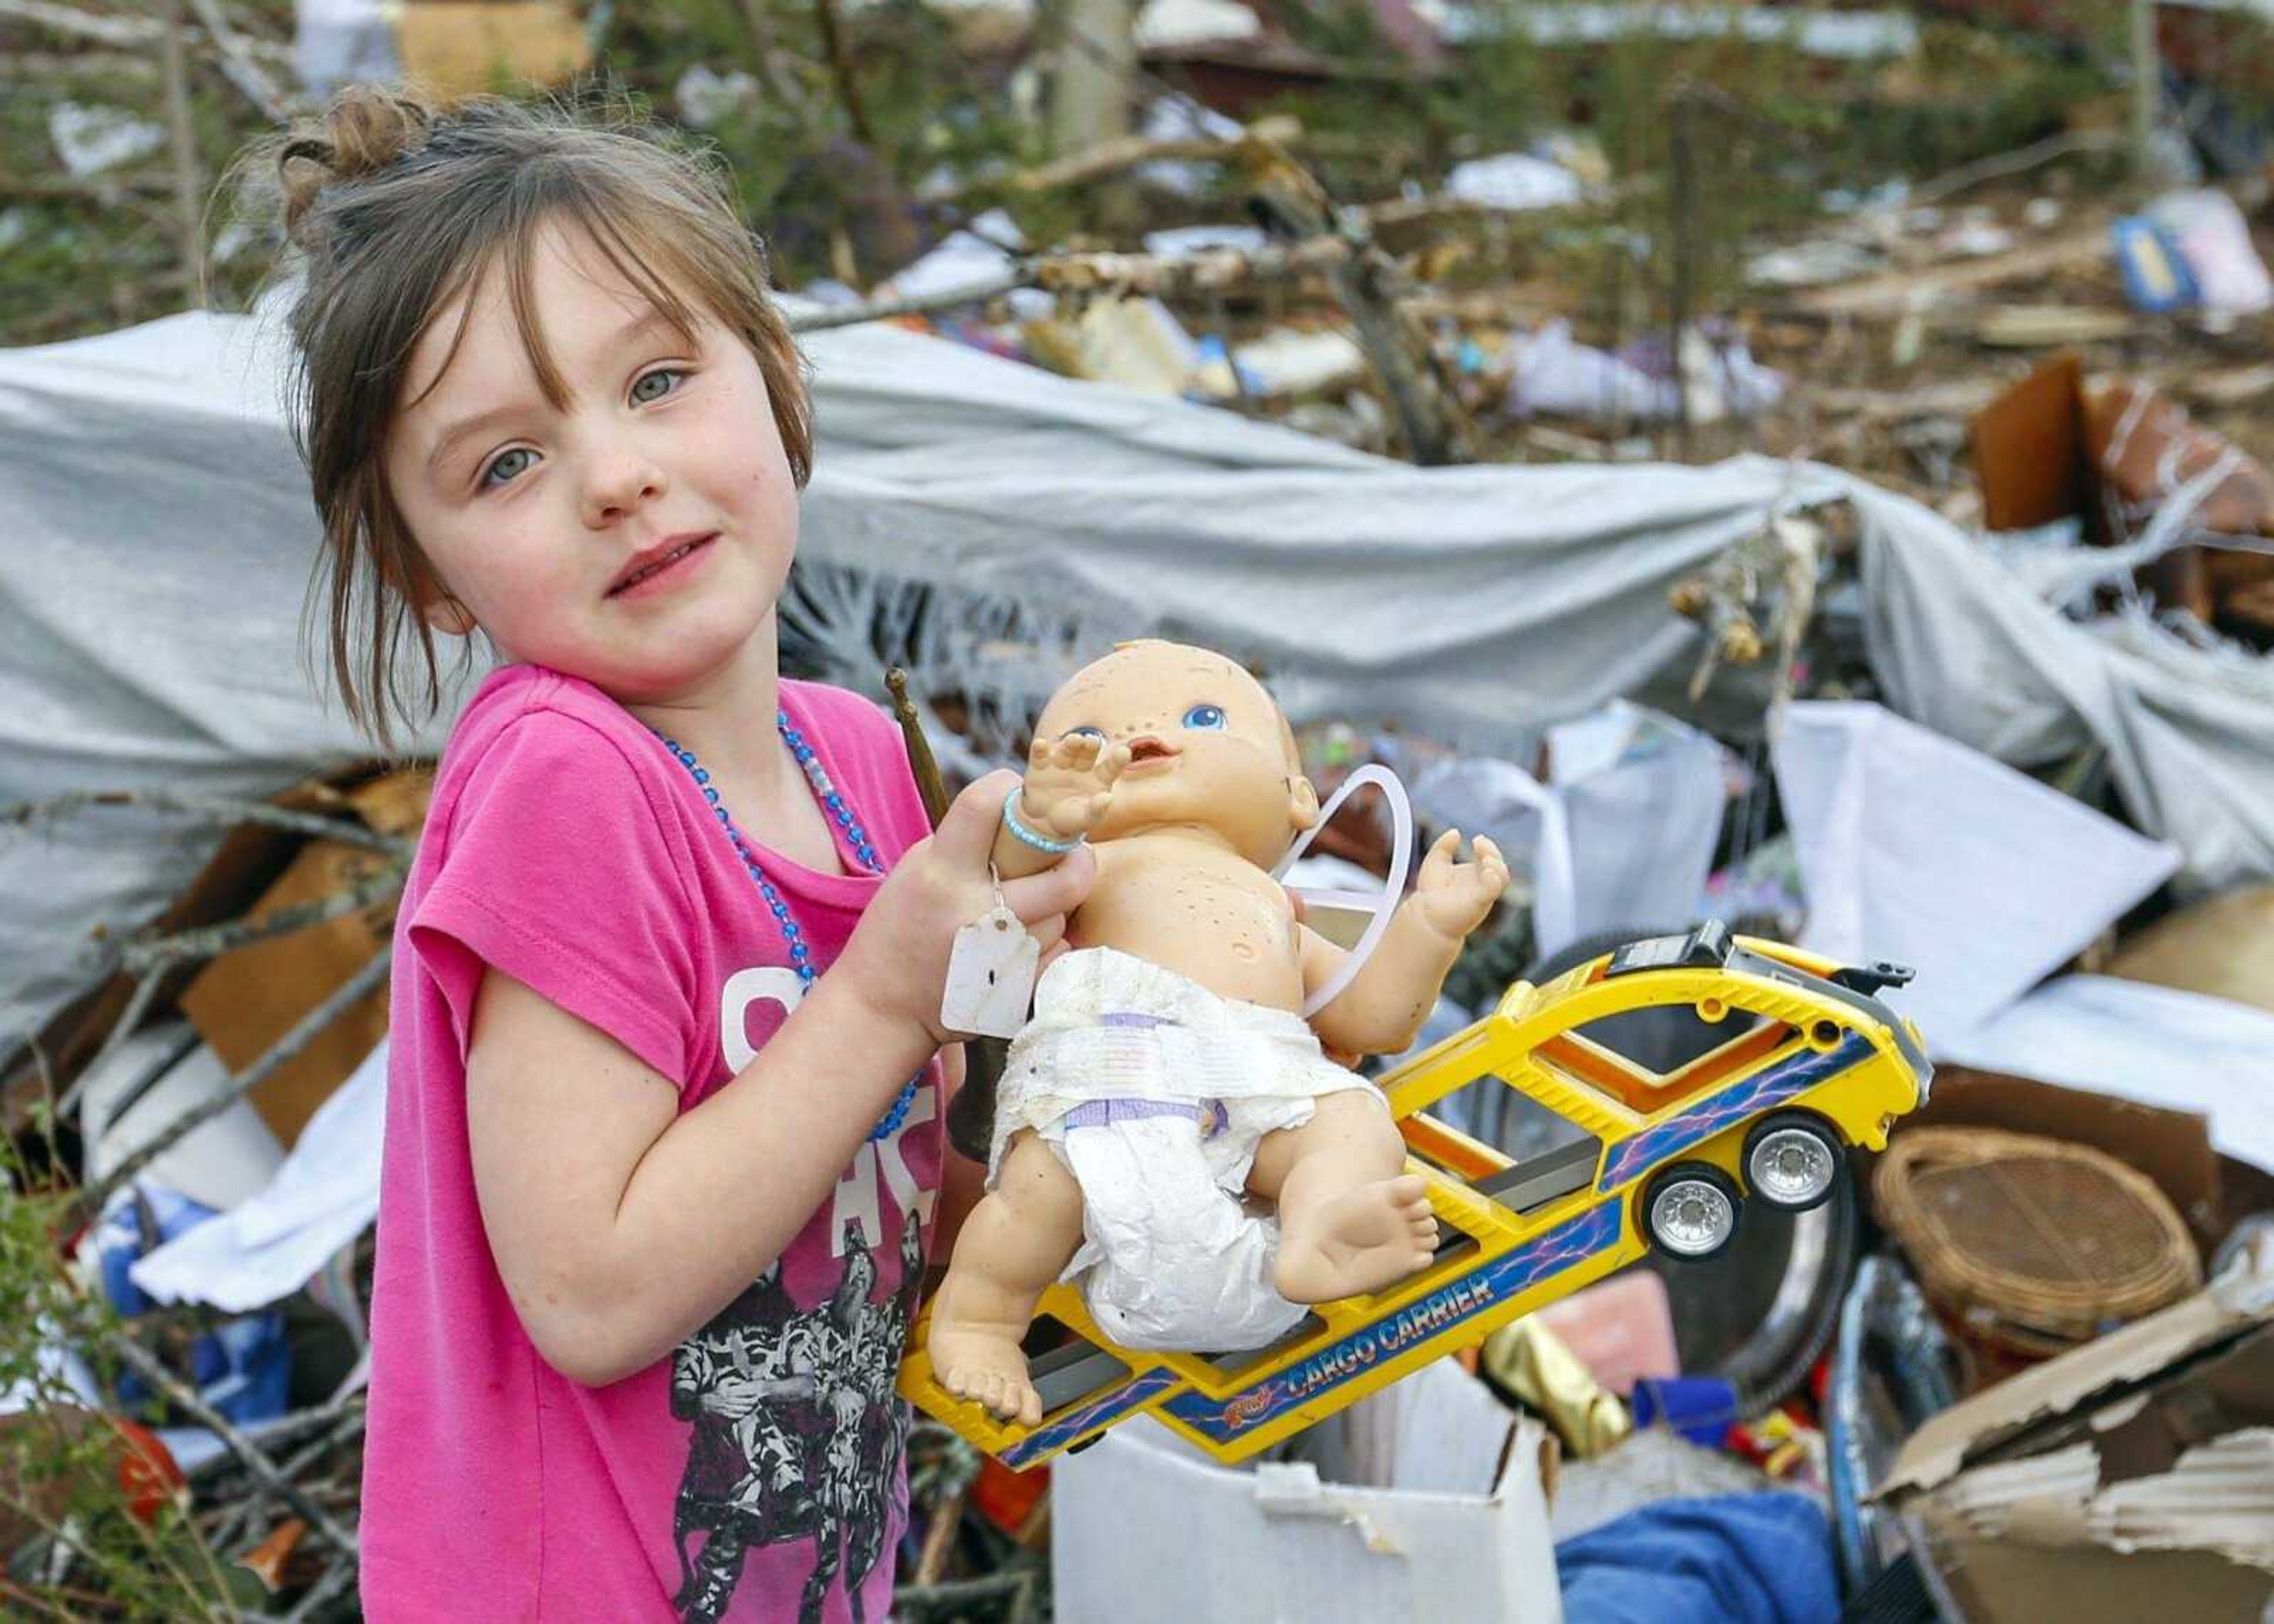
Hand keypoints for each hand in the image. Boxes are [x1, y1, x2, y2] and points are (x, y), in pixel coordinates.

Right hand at [838, 770, 1095, 1045]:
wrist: (883, 1007)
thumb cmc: (900, 928)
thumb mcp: (917, 871)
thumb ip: (966, 844)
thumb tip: (1025, 812)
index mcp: (941, 874)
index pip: (984, 805)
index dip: (1009, 788)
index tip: (1020, 793)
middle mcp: (974, 914)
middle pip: (1064, 875)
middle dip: (1077, 858)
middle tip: (1070, 854)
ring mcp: (1000, 957)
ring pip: (1060, 917)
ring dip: (1050, 908)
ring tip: (1015, 913)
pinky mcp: (1015, 993)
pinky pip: (1058, 952)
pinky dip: (1045, 945)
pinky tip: (1013, 946)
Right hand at [1018, 731, 1130, 841]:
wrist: (1043, 823)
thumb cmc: (1072, 819)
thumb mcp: (1086, 819)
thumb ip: (1096, 810)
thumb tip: (1108, 798)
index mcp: (1098, 778)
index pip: (1110, 767)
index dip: (1117, 760)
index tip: (1124, 752)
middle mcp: (1081, 766)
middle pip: (1088, 753)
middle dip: (1090, 746)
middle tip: (1093, 741)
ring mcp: (1061, 764)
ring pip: (1067, 750)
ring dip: (1070, 744)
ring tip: (1074, 740)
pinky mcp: (1040, 766)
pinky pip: (1040, 755)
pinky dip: (1040, 749)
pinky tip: (1041, 744)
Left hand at [1412, 829, 1506, 941]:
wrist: (1424, 917)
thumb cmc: (1432, 894)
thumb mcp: (1435, 863)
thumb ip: (1443, 846)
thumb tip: (1456, 832)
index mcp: (1476, 874)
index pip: (1491, 857)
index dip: (1488, 846)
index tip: (1477, 839)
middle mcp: (1483, 884)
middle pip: (1500, 865)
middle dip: (1493, 851)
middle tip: (1478, 843)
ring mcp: (1483, 894)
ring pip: (1502, 878)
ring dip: (1497, 865)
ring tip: (1485, 858)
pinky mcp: (1478, 903)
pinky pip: (1492, 891)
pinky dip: (1493, 880)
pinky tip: (1487, 872)